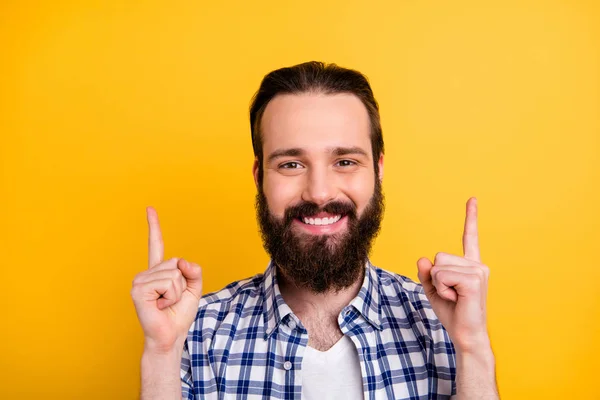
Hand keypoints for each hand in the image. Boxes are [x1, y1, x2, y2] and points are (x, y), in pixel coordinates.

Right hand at [131, 207, 202, 352]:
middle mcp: (147, 273)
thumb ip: (194, 271)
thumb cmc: (179, 315)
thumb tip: (181, 262)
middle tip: (171, 300)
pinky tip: (160, 306)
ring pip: (173, 274)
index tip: (150, 208)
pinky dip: (170, 296)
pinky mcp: (138, 290)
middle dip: (182, 284)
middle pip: (176, 263)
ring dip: (176, 292)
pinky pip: (167, 282)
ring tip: (165, 304)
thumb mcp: (194, 289)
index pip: (156, 245)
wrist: (170, 336)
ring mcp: (140, 280)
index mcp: (158, 272)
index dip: (154, 227)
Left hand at [417, 197, 489, 352]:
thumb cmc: (453, 313)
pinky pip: (442, 276)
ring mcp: (478, 271)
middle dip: (436, 277)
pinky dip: (442, 289)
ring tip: (454, 297)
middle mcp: (477, 264)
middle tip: (450, 294)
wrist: (465, 334)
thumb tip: (423, 258)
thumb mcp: (433, 290)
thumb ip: (427, 273)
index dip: (470, 217)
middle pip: (439, 256)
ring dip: (439, 285)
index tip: (472, 199)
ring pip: (439, 267)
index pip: (469, 237)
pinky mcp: (474, 280)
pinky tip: (456, 299)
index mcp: (469, 265)